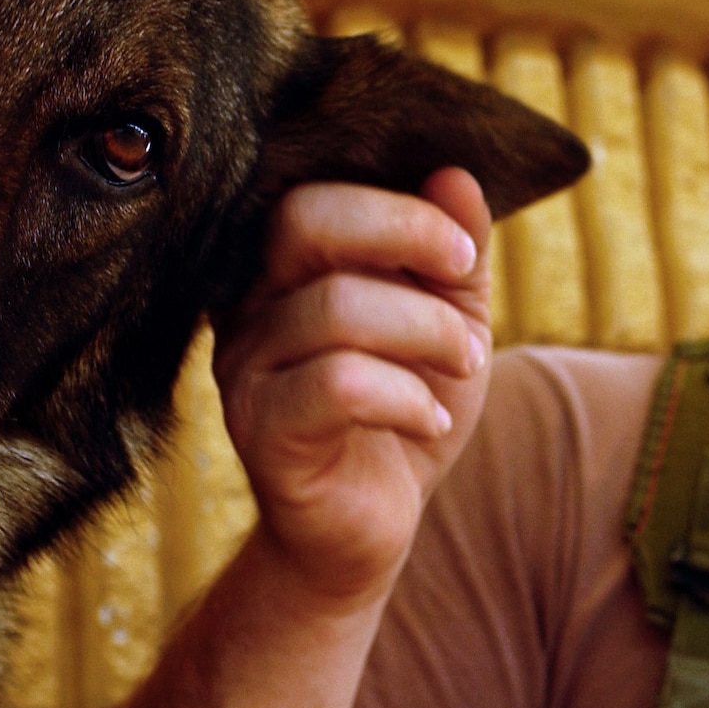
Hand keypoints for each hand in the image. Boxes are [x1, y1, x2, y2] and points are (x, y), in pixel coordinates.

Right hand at [215, 167, 492, 608]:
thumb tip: (455, 174)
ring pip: (337, 308)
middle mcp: (247, 305)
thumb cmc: (403, 413)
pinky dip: (407, 396)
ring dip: (429, 333)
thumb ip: (453, 254)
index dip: (401, 208)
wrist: (368, 533)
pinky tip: (430, 421)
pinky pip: (338, 385)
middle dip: (405, 235)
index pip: (318, 195)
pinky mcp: (259, 431)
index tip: (464, 253)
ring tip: (464, 366)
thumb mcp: (448, 323)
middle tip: (463, 278)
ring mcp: (243, 368)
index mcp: (282, 267)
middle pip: (303, 222)